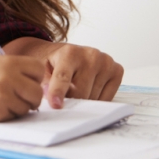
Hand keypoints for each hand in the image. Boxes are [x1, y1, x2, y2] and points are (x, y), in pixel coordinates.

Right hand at [0, 55, 44, 121]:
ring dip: (17, 108)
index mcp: (8, 61)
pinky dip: (6, 115)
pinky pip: (14, 116)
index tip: (24, 83)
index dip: (34, 79)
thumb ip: (14, 71)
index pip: (38, 69)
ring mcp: (4, 92)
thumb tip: (36, 85)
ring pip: (27, 107)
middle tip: (16, 98)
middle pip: (37, 92)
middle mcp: (9, 75)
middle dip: (30, 99)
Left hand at [5, 38, 122, 108]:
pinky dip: (97, 99)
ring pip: (94, 97)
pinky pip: (107, 98)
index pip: (63, 77)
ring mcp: (105, 62)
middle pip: (80, 92)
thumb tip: (52, 100)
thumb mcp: (41, 70)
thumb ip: (44, 84)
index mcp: (69, 52)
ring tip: (76, 88)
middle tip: (64, 96)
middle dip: (70, 100)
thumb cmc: (53, 62)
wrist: (64, 53)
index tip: (56, 105)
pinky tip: (89, 89)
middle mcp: (90, 55)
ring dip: (84, 100)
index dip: (58, 93)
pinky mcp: (116, 70)